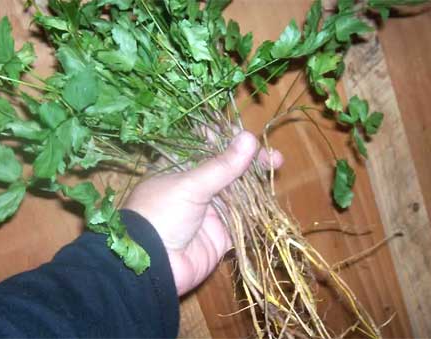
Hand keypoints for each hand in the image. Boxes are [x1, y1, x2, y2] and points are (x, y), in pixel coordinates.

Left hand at [123, 131, 282, 295]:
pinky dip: (257, 209)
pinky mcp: (220, 233)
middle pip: (225, 168)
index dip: (226, 139)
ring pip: (238, 191)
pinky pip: (243, 219)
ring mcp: (208, 211)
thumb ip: (222, 165)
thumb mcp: (189, 185)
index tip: (247, 134)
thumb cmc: (162, 215)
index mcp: (177, 169)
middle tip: (271, 154)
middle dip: (248, 160)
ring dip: (256, 181)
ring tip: (276, 164)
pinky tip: (271, 195)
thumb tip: (250, 138)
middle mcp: (193, 187)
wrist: (154, 267)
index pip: (205, 147)